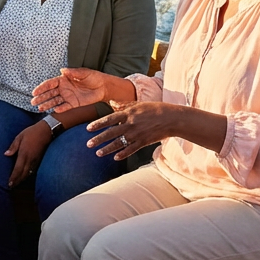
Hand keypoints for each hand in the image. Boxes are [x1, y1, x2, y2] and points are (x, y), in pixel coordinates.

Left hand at [4, 122, 51, 187]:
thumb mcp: (20, 136)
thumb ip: (13, 146)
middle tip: (11, 186)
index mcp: (24, 153)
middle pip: (23, 174)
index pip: (18, 169)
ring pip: (28, 173)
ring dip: (22, 179)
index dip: (14, 177)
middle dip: (17, 181)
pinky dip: (28, 174)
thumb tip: (6, 154)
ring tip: (16, 183)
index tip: (9, 183)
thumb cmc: (31, 132)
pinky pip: (33, 170)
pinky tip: (24, 176)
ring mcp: (36, 160)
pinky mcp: (39, 160)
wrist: (46, 131)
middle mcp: (30, 159)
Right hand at [32, 67, 127, 112]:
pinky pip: (65, 107)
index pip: (50, 84)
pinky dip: (60, 109)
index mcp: (63, 79)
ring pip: (55, 101)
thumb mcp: (83, 73)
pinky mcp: (73, 104)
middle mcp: (63, 88)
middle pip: (50, 93)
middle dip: (41, 97)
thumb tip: (62, 70)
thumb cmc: (93, 77)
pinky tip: (55, 111)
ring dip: (47, 104)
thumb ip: (73, 72)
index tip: (35, 92)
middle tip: (33, 102)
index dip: (42, 88)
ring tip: (40, 108)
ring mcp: (68, 96)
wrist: (103, 87)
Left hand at [85, 101, 226, 160]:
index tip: (88, 129)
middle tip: (88, 144)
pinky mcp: (144, 142)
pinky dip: (123, 154)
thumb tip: (111, 102)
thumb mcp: (138, 103)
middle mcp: (131, 124)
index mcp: (129, 113)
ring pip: (119, 143)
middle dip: (99, 139)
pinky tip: (115, 157)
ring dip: (108, 149)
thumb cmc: (154, 109)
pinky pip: (131, 149)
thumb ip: (124, 104)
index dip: (98, 124)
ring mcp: (137, 134)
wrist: (171, 118)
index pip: (109, 119)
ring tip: (98, 153)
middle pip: (111, 133)